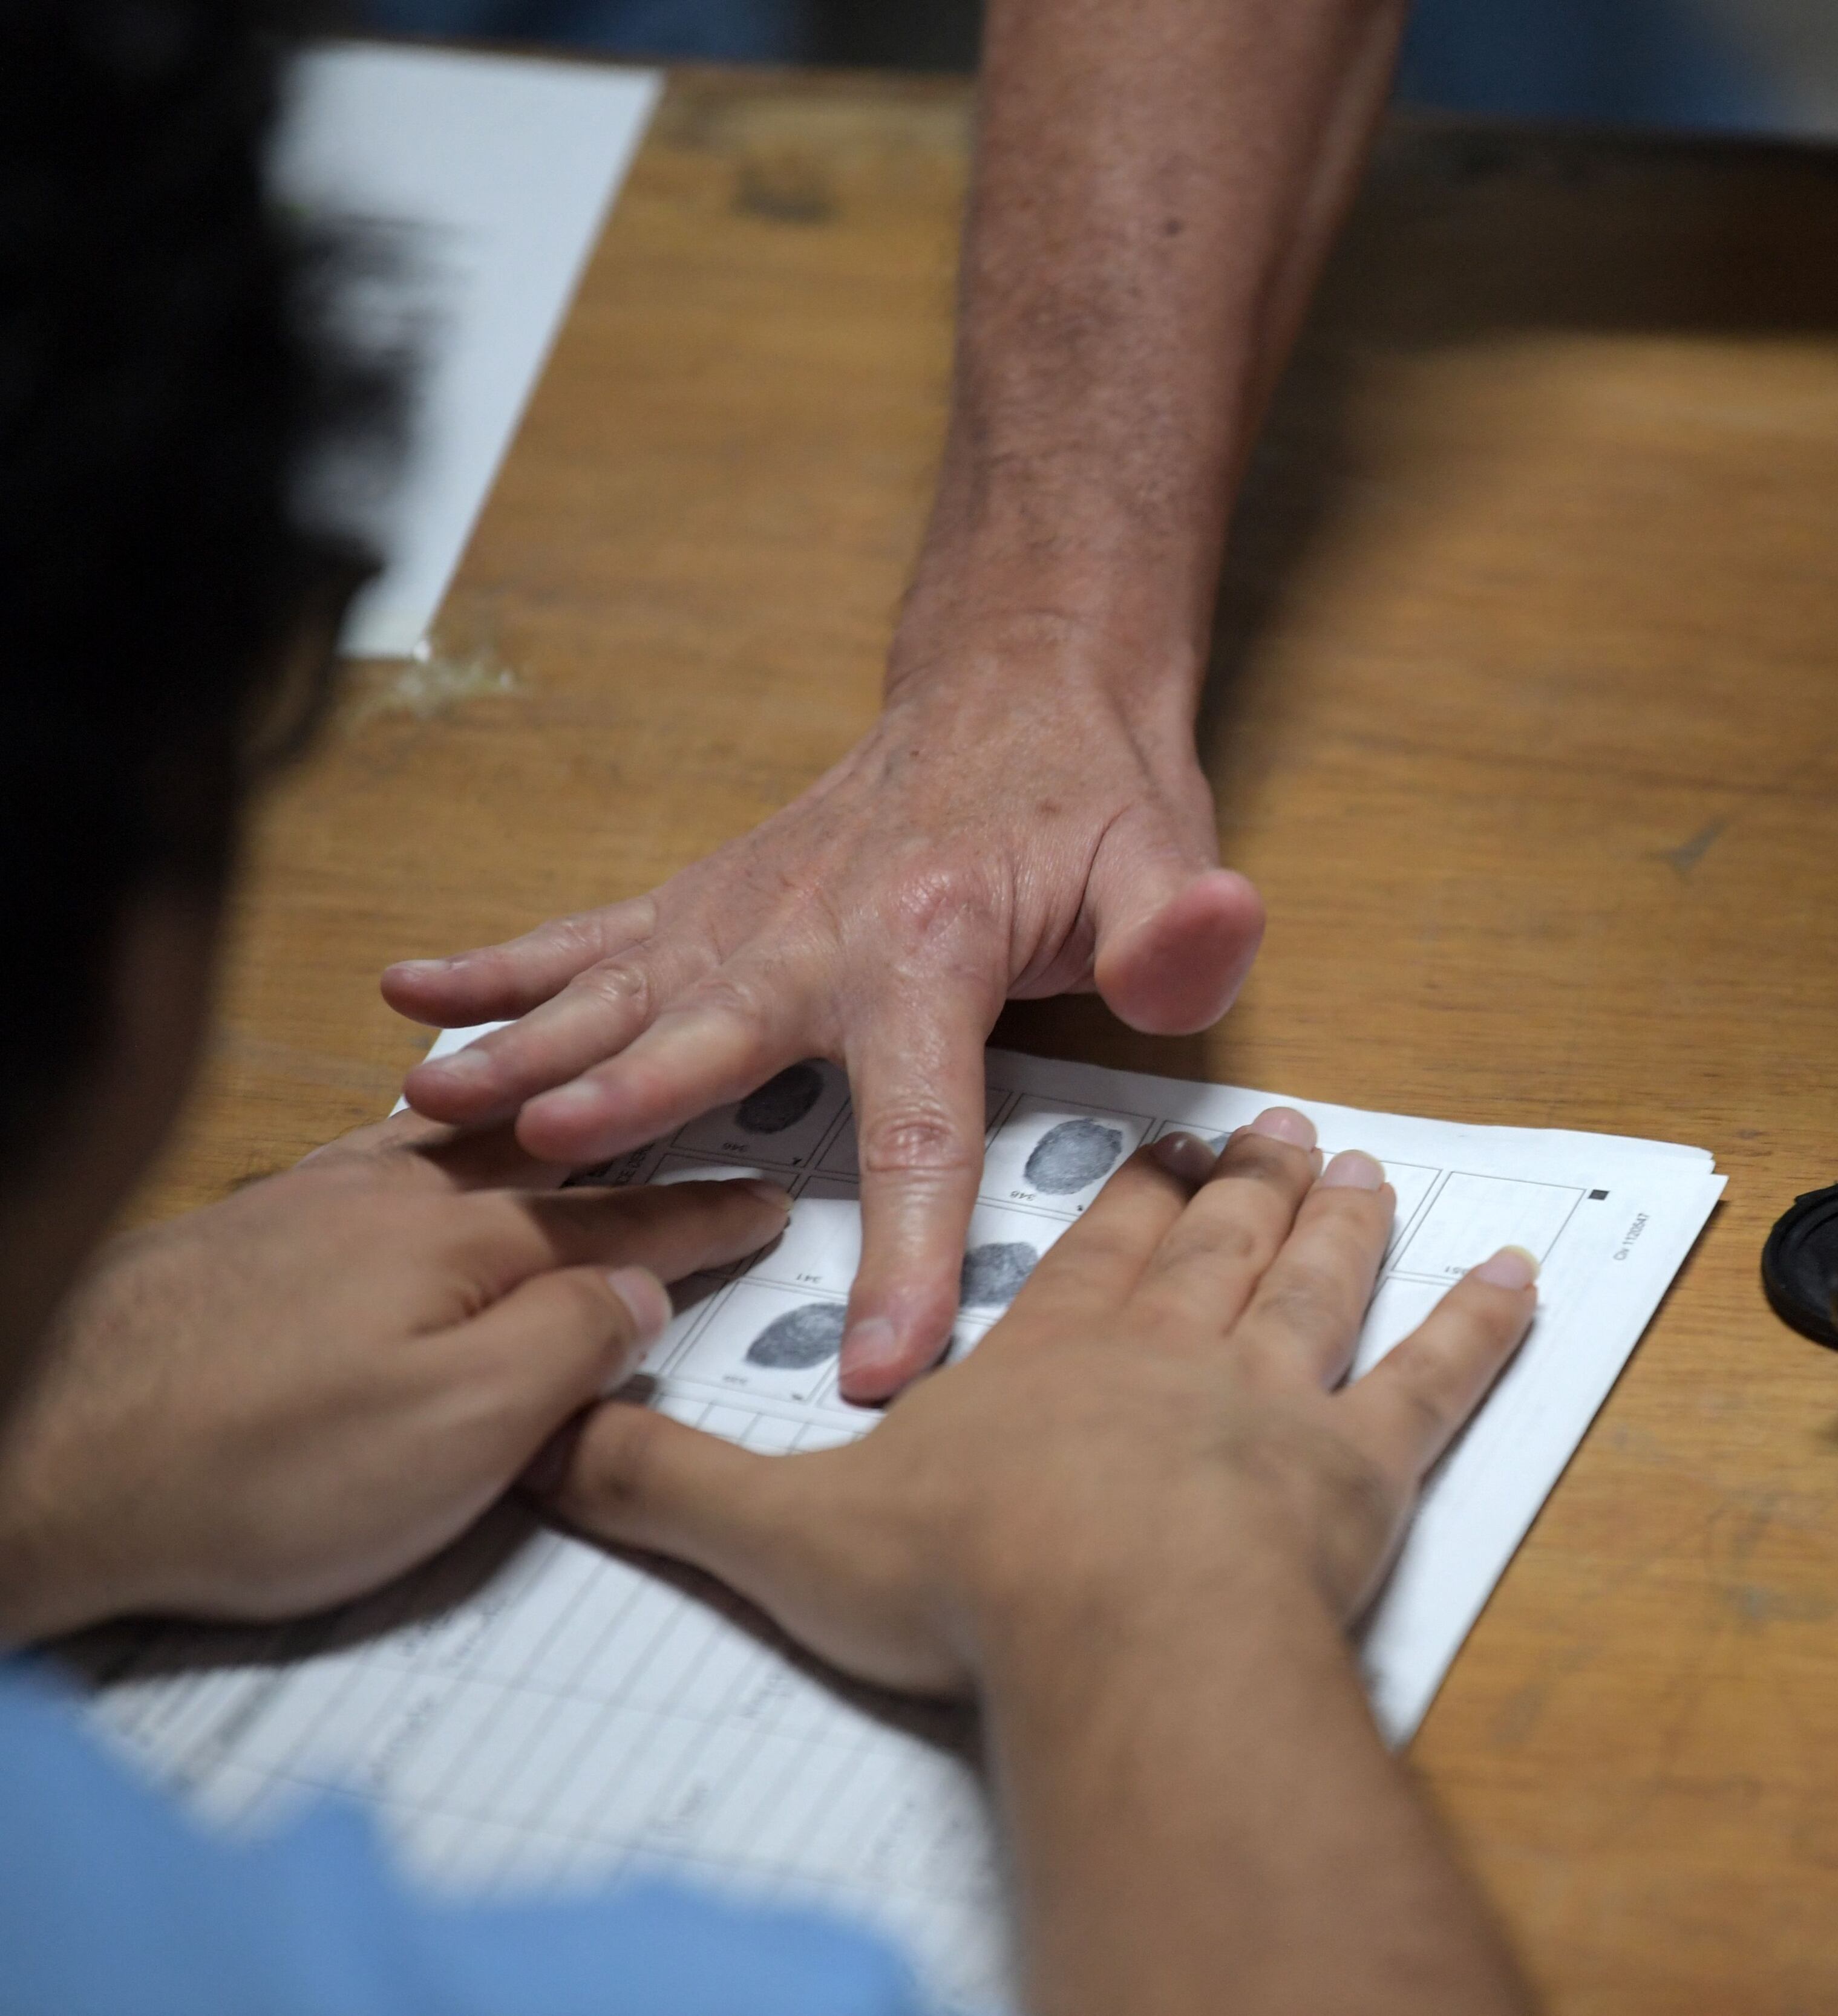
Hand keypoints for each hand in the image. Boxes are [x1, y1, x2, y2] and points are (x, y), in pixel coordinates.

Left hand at [0, 1113, 786, 1644]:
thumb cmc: (251, 1474)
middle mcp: (383, 1200)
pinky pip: (359, 1160)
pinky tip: (402, 1152)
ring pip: (441, 1143)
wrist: (35, 1462)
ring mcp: (297, 1208)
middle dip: (625, 1145)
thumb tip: (640, 1293)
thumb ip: (570, 1348)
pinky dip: (415, 1144)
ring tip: (563, 1107)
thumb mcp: (460, 1435)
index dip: (703, 1217)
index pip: (621, 1222)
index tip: (764, 1202)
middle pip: (537, 1157)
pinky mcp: (230, 1238)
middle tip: (689, 1119)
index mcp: (460, 1244)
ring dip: (521, 1127)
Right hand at [383, 654, 1266, 1406]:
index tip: (876, 1361)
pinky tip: (407, 999)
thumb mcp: (1169, 854)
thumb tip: (1206, 945)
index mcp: (931, 951)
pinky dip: (496, 967)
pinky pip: (589, 938)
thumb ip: (1182, 927)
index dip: (906, 1250)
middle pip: (711, 1042)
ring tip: (427, 1107)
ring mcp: (740, 915)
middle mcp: (809, 933)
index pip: (920, 1126)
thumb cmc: (1095, 798)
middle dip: (627, 1104)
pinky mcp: (705, 904)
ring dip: (523, 1050)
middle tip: (542, 1160)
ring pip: (617, 993)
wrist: (1020, 684)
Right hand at [542, 1106, 1539, 1697]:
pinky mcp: (1366, 1468)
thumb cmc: (966, 1583)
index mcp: (1048, 1347)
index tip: (1150, 1152)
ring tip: (1361, 1170)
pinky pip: (1439, 1380)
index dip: (1112, 1197)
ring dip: (1339, 1224)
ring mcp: (1277, 1396)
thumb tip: (548, 1440)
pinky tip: (1521, 1283)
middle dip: (1237, 1184)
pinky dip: (1482, 1329)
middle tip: (1273, 1127)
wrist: (1115, 1625)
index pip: (1078, 1247)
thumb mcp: (784, 1539)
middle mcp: (1170, 1346)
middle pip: (1208, 1243)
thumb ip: (666, 1483)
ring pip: (1316, 1280)